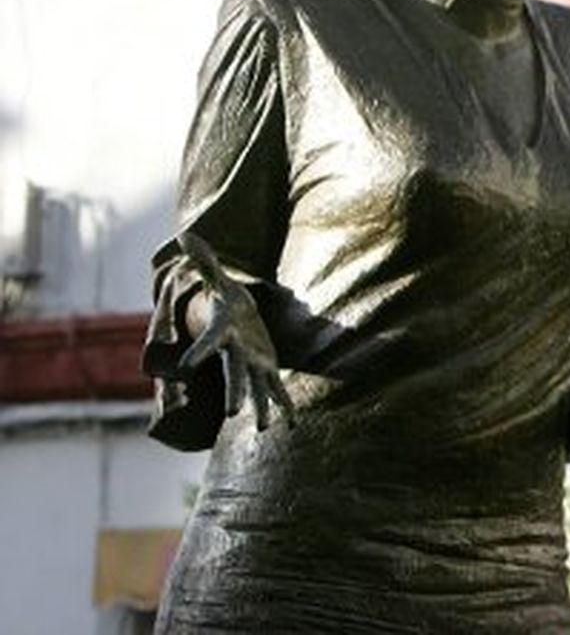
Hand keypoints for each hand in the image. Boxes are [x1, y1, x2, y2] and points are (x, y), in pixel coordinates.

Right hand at [175, 232, 294, 432]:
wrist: (234, 318)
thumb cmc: (225, 297)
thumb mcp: (217, 278)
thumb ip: (204, 260)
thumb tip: (183, 234)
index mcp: (223, 332)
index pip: (209, 342)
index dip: (198, 352)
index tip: (188, 367)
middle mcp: (236, 353)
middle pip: (235, 374)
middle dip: (234, 392)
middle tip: (232, 414)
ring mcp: (251, 363)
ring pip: (257, 389)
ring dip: (263, 407)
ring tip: (266, 428)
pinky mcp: (267, 367)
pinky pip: (277, 390)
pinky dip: (285, 406)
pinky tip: (292, 425)